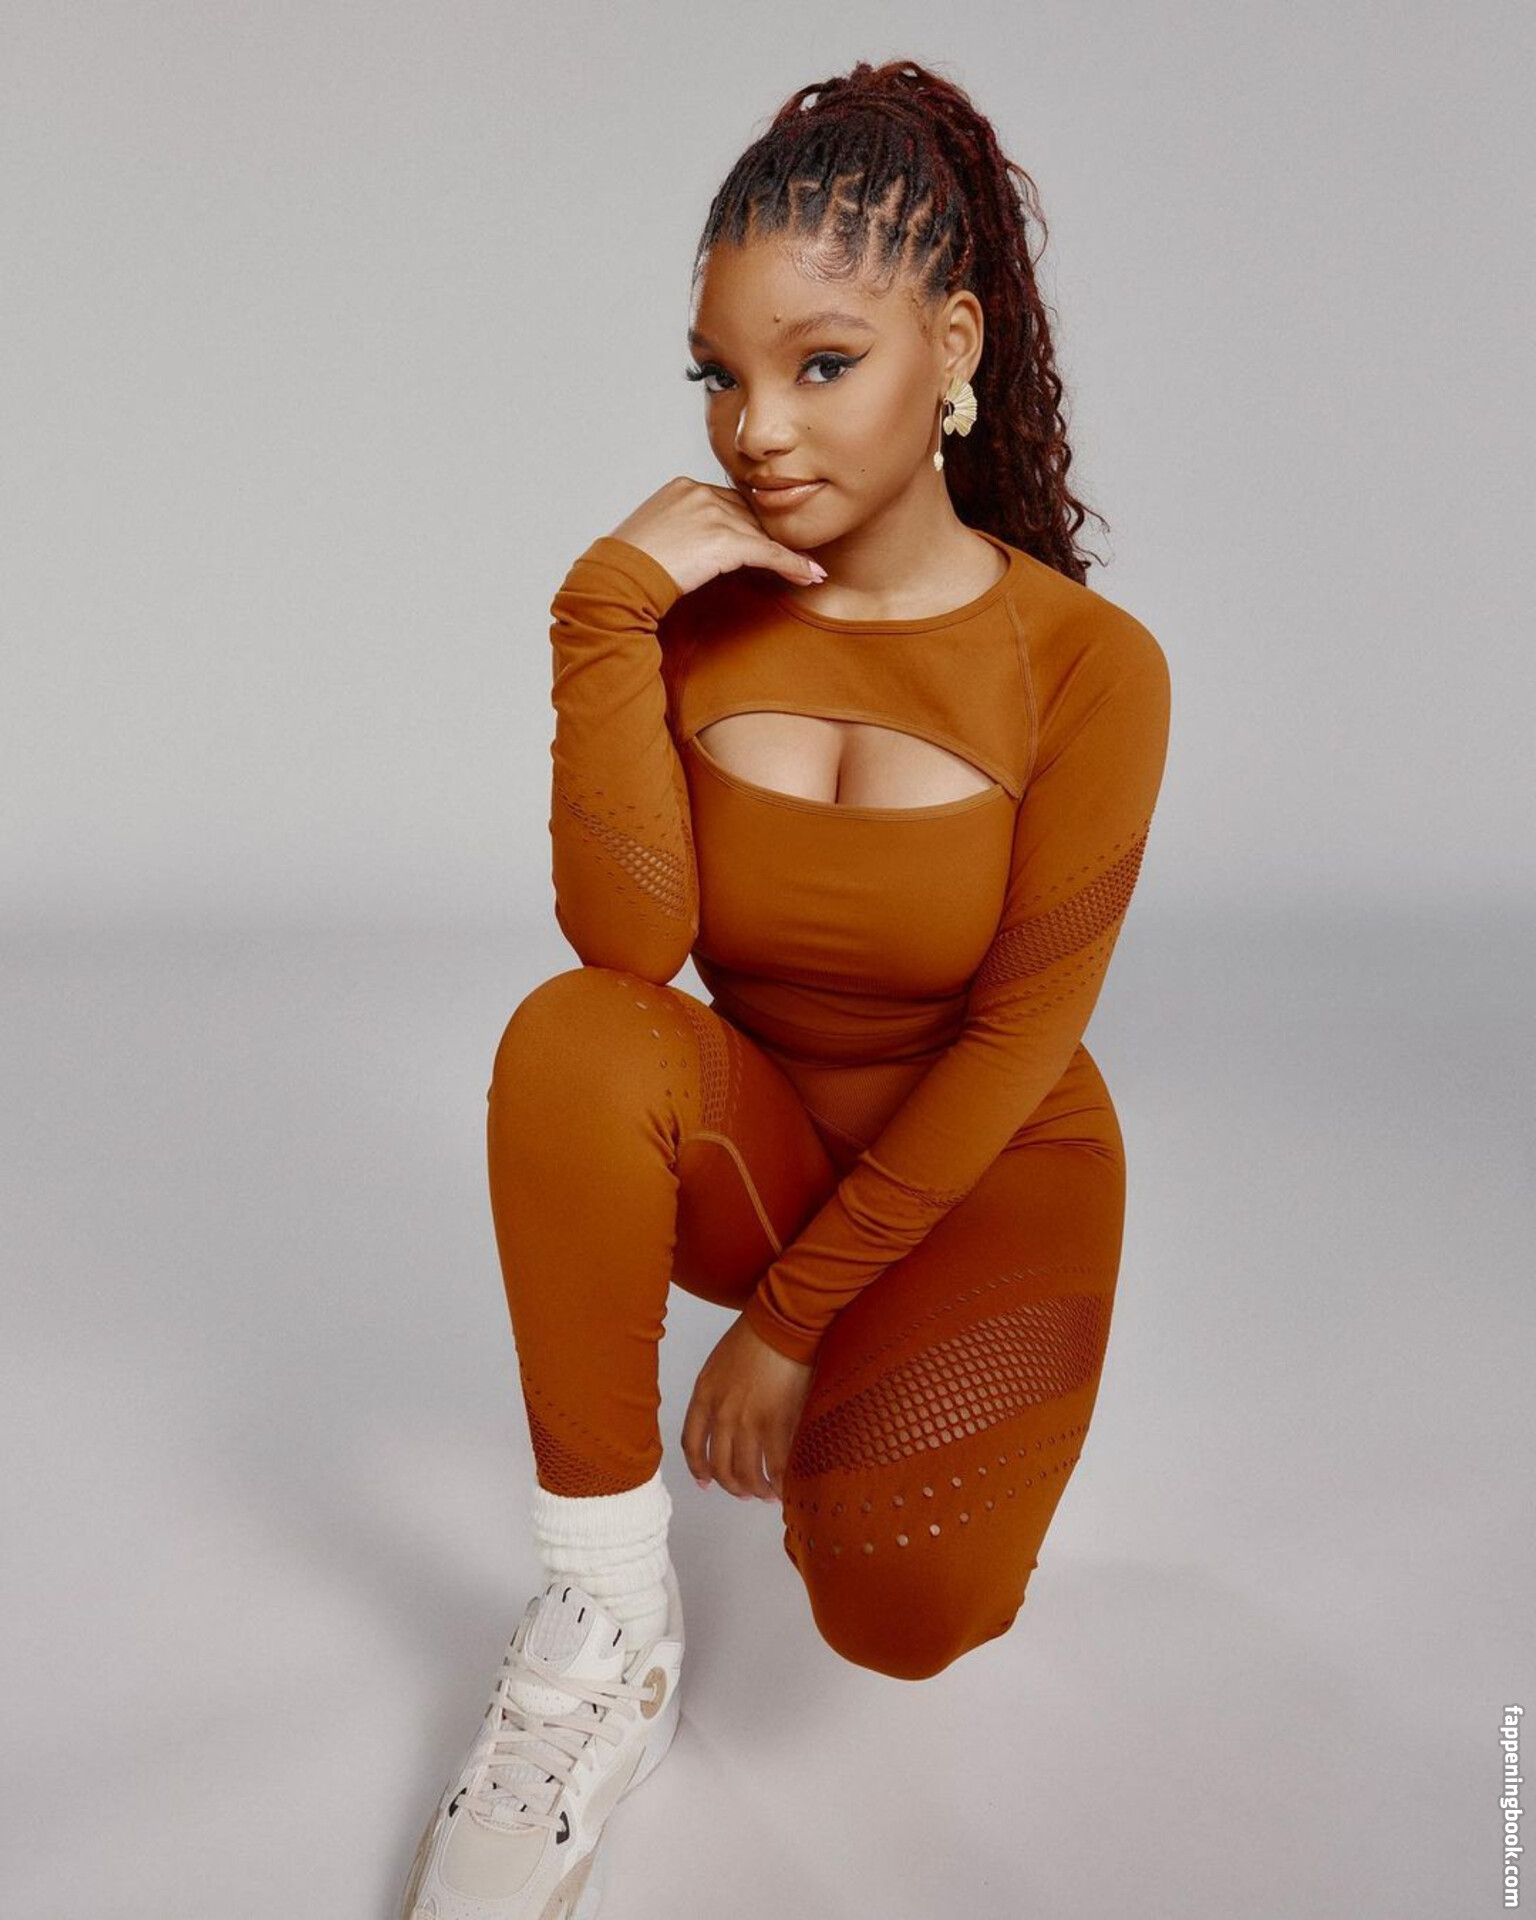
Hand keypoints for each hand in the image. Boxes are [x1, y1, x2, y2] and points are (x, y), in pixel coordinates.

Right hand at [606, 475, 827, 599]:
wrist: (620, 577)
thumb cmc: (630, 565)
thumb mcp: (656, 534)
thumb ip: (683, 529)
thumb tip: (698, 546)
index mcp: (684, 487)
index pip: (729, 503)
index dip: (751, 526)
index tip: (767, 541)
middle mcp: (701, 494)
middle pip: (750, 516)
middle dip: (774, 538)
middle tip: (798, 557)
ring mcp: (714, 515)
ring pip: (764, 534)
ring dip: (789, 555)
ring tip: (810, 571)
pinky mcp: (725, 541)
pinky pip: (769, 552)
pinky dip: (792, 564)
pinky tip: (809, 575)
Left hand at [681, 1310, 813, 1501]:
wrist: (780, 1326)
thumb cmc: (753, 1337)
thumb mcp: (718, 1365)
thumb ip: (716, 1395)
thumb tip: (726, 1421)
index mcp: (703, 1397)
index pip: (692, 1444)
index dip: (699, 1468)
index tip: (706, 1482)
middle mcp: (721, 1415)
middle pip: (721, 1466)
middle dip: (732, 1486)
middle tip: (743, 1493)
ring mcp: (749, 1422)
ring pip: (747, 1472)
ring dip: (756, 1489)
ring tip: (766, 1494)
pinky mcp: (777, 1424)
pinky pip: (775, 1466)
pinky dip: (779, 1483)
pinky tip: (784, 1488)